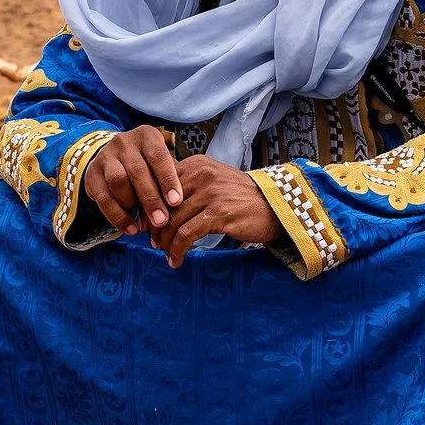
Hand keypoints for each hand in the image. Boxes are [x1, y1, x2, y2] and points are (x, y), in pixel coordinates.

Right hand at [83, 125, 183, 235]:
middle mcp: (124, 142)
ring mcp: (105, 157)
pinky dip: (118, 217)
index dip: (167, 179)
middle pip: (137, 171)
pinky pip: (104, 198)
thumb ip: (167, 180)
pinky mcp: (92, 175)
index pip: (158, 156)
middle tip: (161, 221)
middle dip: (150, 199)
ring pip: (118, 181)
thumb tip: (177, 209)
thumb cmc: (146, 164)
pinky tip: (131, 228)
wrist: (112, 158)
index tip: (176, 202)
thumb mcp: (159, 164)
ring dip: (132, 206)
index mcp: (146, 136)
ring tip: (144, 226)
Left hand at [149, 156, 285, 266]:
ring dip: (166, 243)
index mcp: (195, 164)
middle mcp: (201, 174)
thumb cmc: (240, 198)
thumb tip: (155, 206)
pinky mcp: (218, 213)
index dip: (150, 209)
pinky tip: (177, 260)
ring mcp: (210, 193)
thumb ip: (187, 187)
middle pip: (163, 205)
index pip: (160, 186)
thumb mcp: (212, 182)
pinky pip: (186, 234)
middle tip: (155, 244)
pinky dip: (177, 250)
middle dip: (155, 229)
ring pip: (173, 222)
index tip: (149, 227)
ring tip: (167, 254)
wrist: (275, 207)